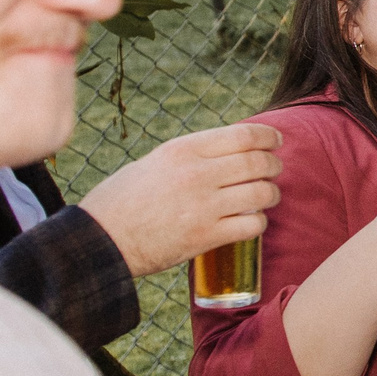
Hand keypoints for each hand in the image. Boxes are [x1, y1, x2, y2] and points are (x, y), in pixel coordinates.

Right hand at [77, 123, 282, 278]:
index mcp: (182, 150)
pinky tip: (252, 221)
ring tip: (268, 196)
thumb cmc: (122, 200)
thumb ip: (189, 156)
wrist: (100, 240)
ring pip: (261, 193)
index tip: (276, 140)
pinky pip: (252, 225)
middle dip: (274, 165)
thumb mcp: (154, 162)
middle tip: (275, 169)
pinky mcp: (206, 237)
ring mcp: (203, 206)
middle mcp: (197, 174)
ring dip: (271, 194)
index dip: (268, 136)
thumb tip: (226, 152)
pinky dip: (259, 222)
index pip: (243, 135)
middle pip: (257, 162)